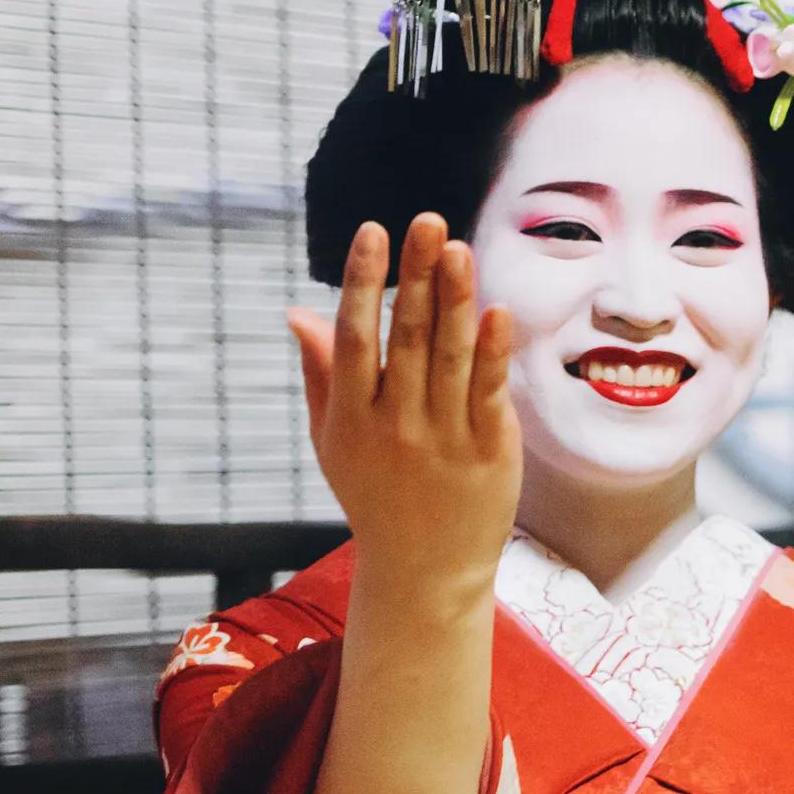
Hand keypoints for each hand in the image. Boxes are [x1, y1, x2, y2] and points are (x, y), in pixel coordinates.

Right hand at [287, 213, 521, 600]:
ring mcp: (443, 439)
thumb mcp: (334, 440)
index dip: (362, 283)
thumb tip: (297, 311)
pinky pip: (489, 393)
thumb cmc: (375, 496)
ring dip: (455, 300)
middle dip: (415, 276)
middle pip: (406, 339)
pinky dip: (492, 352)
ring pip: (449, 358)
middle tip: (426, 221)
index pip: (355, 338)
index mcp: (351, 418)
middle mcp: (395, 425)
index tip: (372, 232)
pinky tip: (496, 311)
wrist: (424, 571)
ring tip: (460, 249)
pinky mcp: (488, 451)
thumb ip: (321, 373)